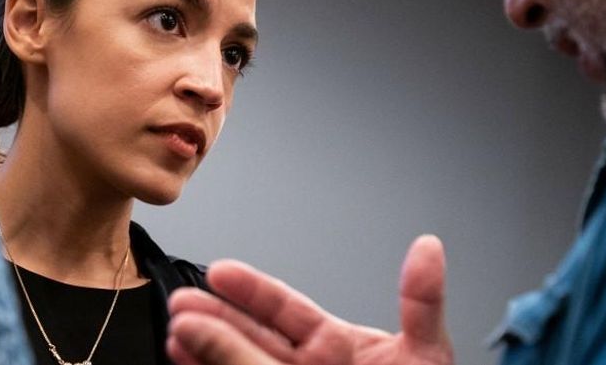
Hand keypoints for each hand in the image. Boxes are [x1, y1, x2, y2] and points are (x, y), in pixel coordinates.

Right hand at [167, 235, 452, 364]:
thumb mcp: (425, 355)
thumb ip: (420, 304)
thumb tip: (428, 251)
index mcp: (339, 344)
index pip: (285, 308)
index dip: (251, 290)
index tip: (220, 273)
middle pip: (250, 337)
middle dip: (214, 318)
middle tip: (184, 305)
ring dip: (204, 350)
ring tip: (177, 335)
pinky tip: (185, 364)